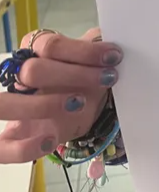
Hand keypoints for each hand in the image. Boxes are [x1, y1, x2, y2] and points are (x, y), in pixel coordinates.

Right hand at [0, 28, 122, 163]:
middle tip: (107, 79)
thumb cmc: (87, 78)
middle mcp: (18, 76)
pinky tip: (50, 141)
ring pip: (5, 105)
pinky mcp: (11, 139)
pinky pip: (3, 148)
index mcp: (35, 50)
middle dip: (74, 75)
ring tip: (80, 104)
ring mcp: (11, 108)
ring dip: (44, 104)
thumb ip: (98, 47)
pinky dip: (24, 147)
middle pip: (32, 71)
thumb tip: (109, 43)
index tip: (113, 57)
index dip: (83, 51)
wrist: (83, 110)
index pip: (49, 45)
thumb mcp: (94, 60)